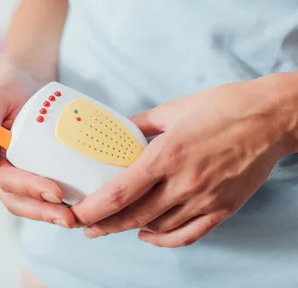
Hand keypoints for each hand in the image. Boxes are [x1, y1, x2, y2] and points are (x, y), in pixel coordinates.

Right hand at [0, 64, 76, 228]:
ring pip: (33, 204)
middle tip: (69, 218)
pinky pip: (48, 194)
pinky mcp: (39, 173)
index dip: (29, 189)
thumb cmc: (8, 89)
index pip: (6, 181)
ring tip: (77, 219)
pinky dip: (63, 203)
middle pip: (19, 201)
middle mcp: (3, 171)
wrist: (26, 82)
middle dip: (42, 212)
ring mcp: (21, 174)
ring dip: (52, 214)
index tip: (54, 192)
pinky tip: (83, 207)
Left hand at [72, 77, 296, 247]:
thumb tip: (116, 132)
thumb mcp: (172, 109)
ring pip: (158, 227)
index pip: (120, 192)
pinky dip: (164, 239)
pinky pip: (189, 234)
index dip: (93, 209)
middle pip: (134, 215)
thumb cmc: (222, 107)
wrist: (271, 117)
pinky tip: (149, 235)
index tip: (75, 215)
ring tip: (111, 227)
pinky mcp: (224, 208)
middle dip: (104, 225)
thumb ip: (139, 125)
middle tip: (85, 226)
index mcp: (166, 155)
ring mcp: (205, 199)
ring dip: (130, 230)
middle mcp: (184, 182)